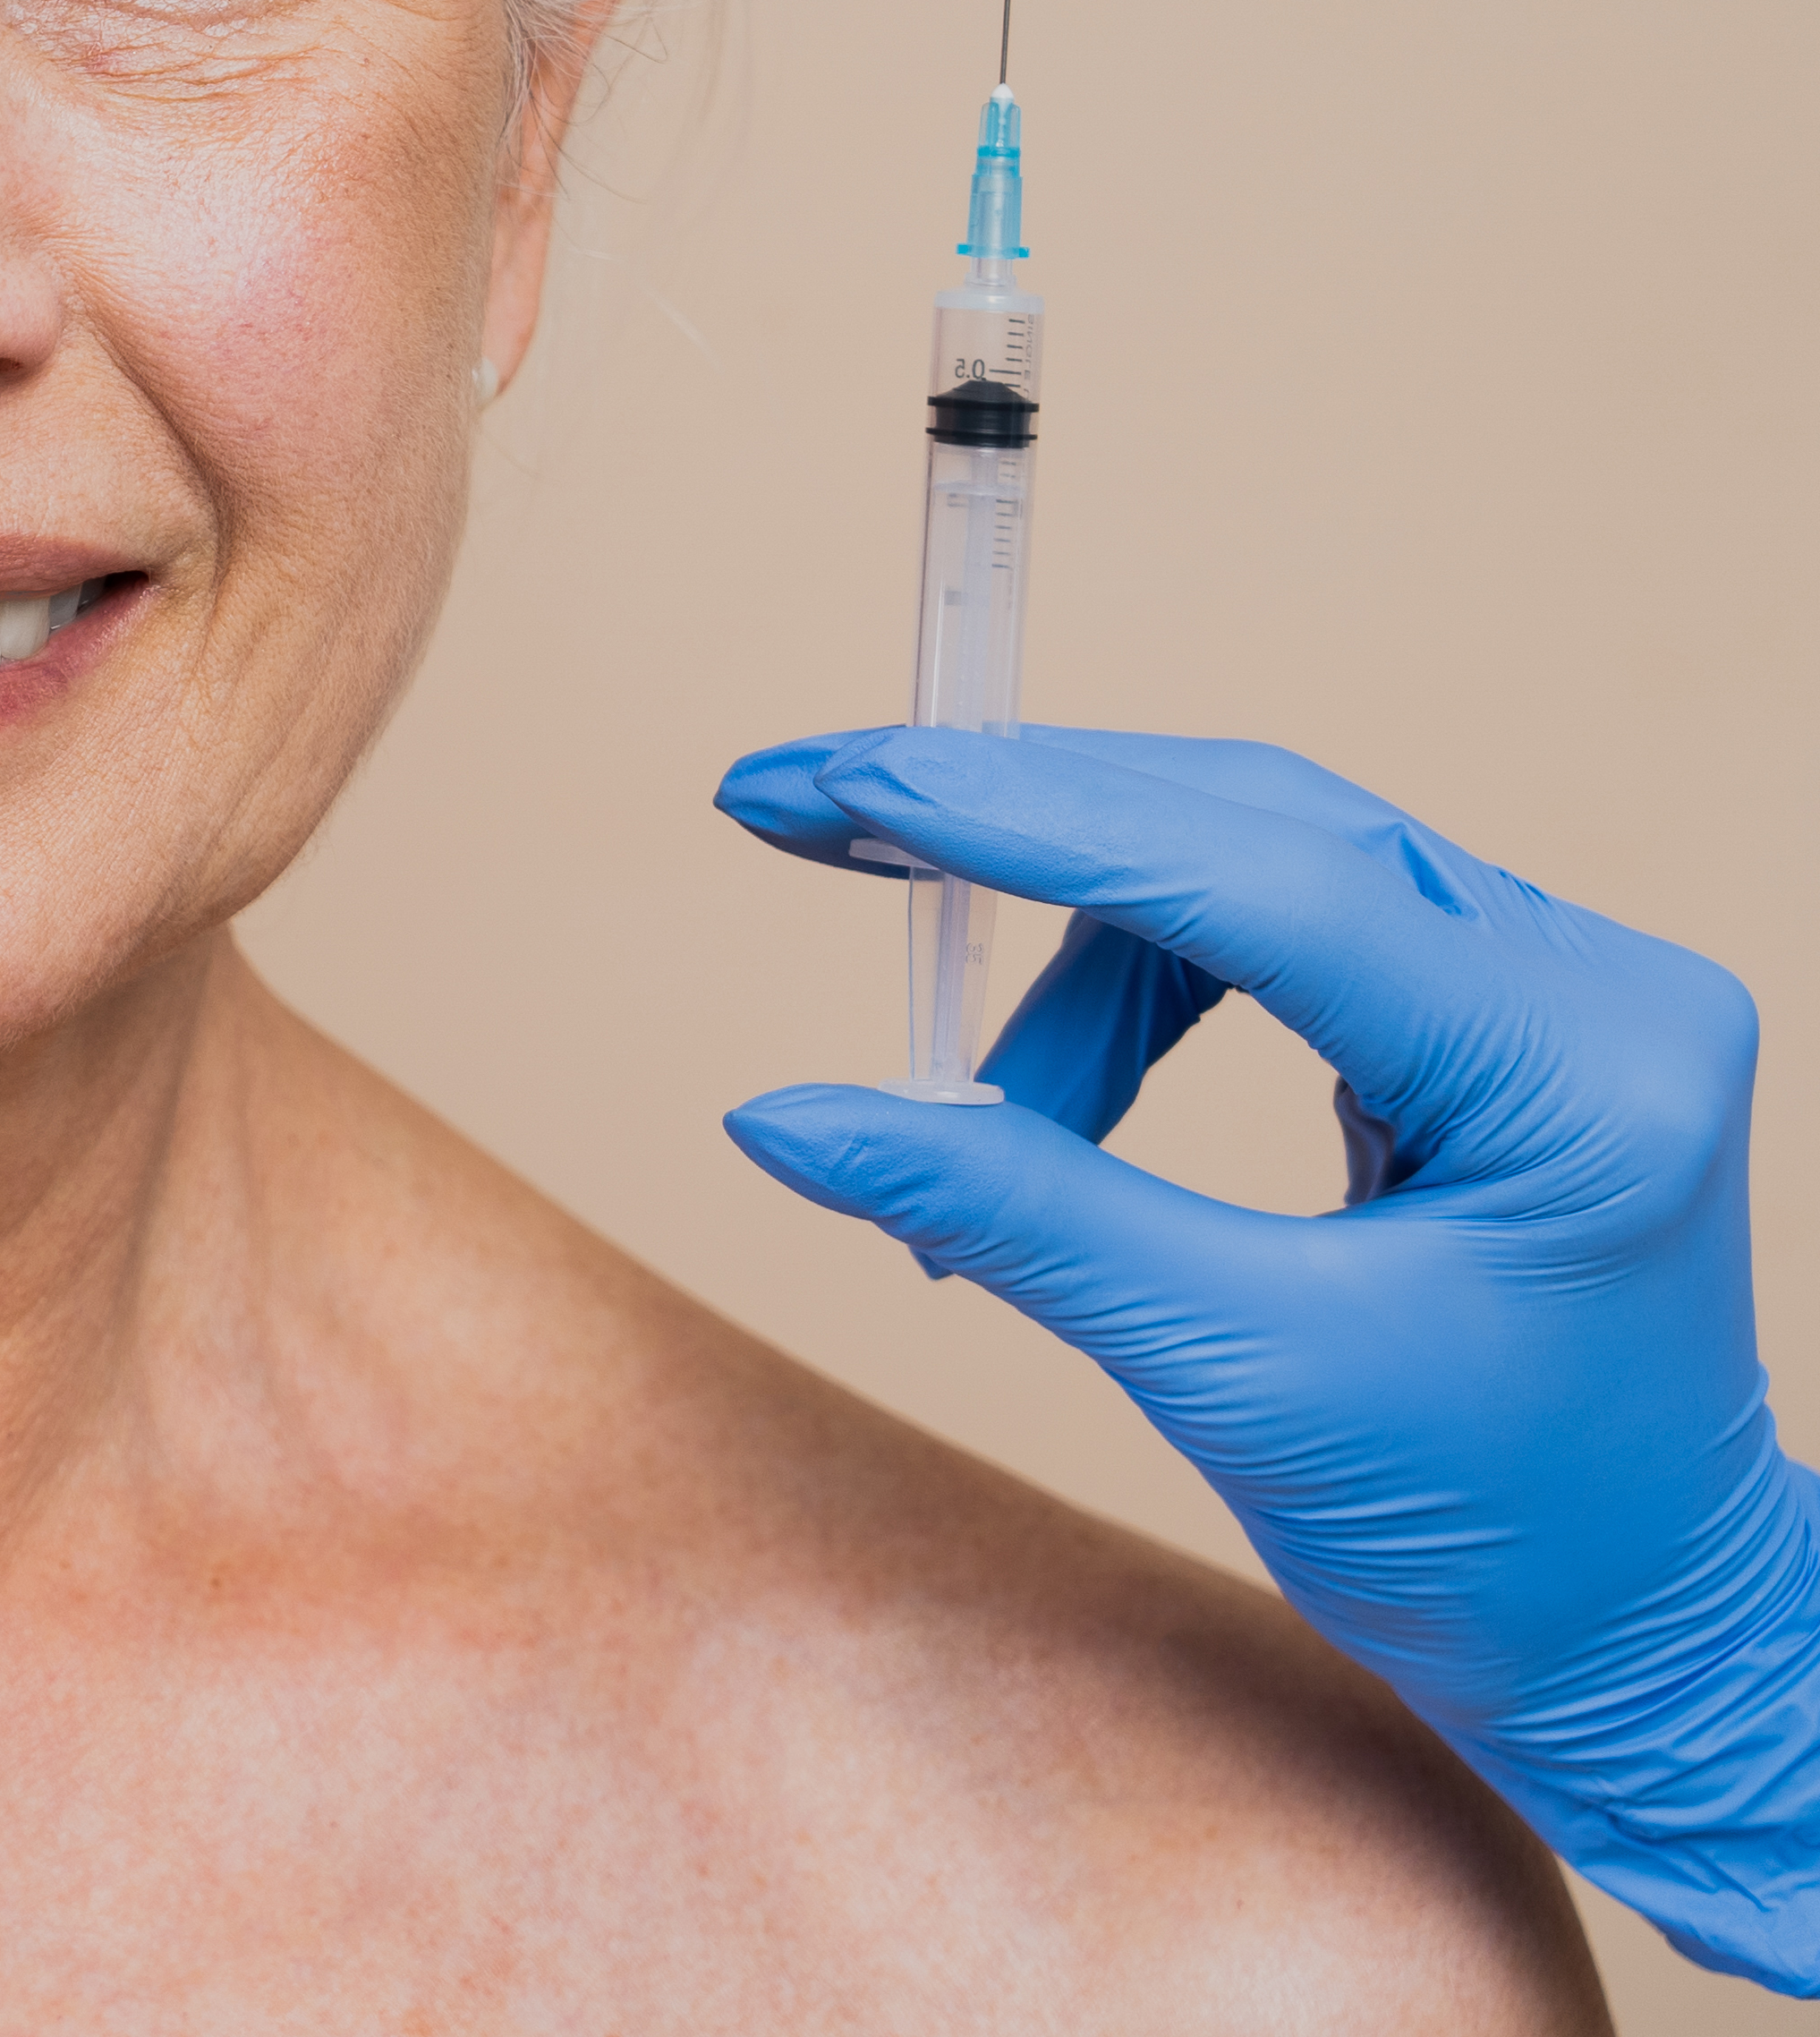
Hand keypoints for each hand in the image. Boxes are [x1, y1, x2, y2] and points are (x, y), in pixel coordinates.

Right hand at [720, 724, 1819, 1988]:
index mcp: (1579, 1079)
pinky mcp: (1507, 1012)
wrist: (1638, 1640)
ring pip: (1252, 860)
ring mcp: (1565, 989)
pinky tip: (1060, 1090)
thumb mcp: (1229, 1373)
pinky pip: (1284, 920)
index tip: (845, 782)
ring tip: (973, 1106)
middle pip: (1257, 825)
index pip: (1273, 881)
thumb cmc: (1492, 1544)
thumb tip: (785, 1118)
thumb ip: (1010, 1213)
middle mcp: (1598, 991)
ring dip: (1071, 956)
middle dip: (1019, 823)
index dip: (1036, 819)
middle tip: (808, 810)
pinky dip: (1138, 984)